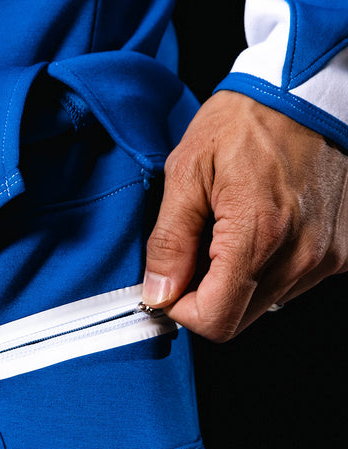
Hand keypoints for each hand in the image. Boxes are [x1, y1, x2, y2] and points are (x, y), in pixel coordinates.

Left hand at [143, 91, 347, 340]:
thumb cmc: (247, 119)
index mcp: (259, 234)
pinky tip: (262, 231)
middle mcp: (301, 255)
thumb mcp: (187, 171)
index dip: (182, 311)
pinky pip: (291, 285)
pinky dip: (268, 270)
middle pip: (237, 319)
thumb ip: (169, 241)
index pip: (216, 320)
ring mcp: (326, 256)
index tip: (171, 285)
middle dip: (206, 298)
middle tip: (195, 254)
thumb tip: (158, 293)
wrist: (308, 89)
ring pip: (263, 305)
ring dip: (237, 282)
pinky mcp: (341, 253)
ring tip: (231, 232)